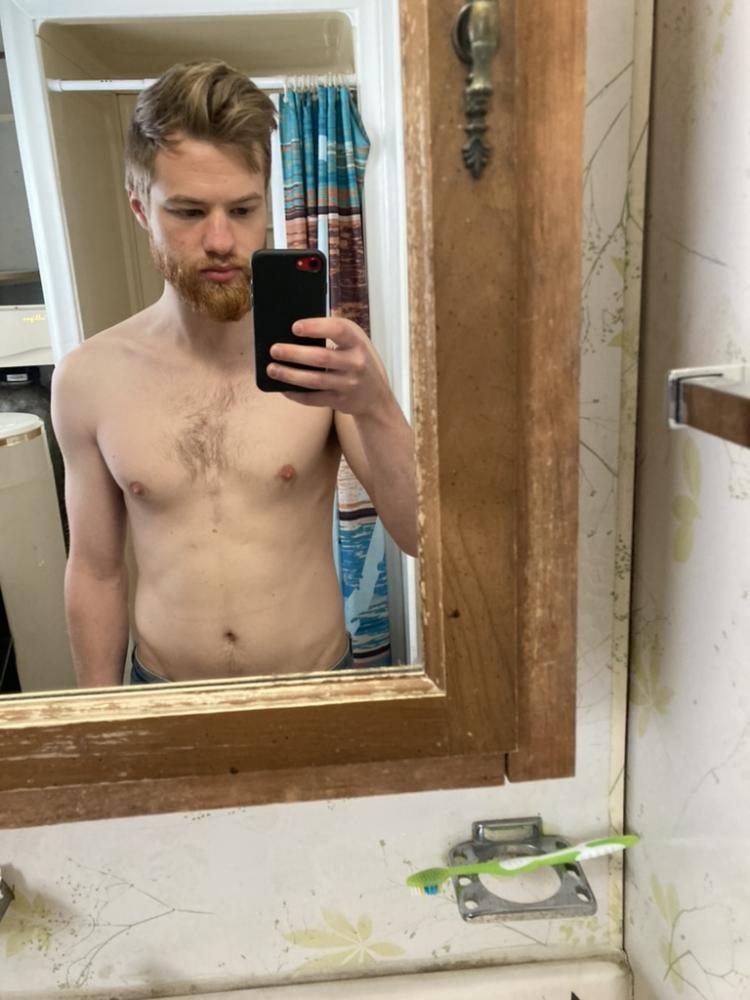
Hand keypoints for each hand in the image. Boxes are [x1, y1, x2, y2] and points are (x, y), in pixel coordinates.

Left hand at [267, 317, 390, 415]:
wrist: (376, 396)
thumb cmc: (356, 359)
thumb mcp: (354, 342)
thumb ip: (333, 334)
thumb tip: (292, 333)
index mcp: (358, 342)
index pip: (338, 330)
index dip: (316, 327)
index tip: (294, 327)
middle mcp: (356, 363)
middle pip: (321, 357)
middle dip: (294, 353)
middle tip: (274, 349)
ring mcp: (348, 384)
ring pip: (314, 380)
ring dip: (289, 375)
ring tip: (271, 369)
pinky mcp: (340, 401)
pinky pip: (313, 399)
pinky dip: (295, 394)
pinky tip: (282, 388)